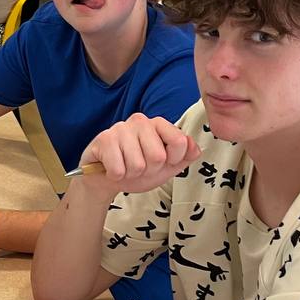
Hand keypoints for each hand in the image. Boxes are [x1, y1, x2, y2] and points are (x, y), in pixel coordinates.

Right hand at [79, 113, 200, 200]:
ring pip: (138, 165)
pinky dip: (116, 176)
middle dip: (149, 170)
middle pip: (158, 156)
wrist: (105, 179)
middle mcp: (141, 121)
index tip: (162, 163)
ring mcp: (121, 128)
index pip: (180, 141)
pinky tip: (112, 169)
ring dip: (131, 174)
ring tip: (125, 168)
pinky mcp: (104, 139)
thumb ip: (184, 157)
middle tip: (139, 168)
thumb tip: (195, 149)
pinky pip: (119, 169)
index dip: (172, 160)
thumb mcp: (166, 166)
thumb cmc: (135, 169)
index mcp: (159, 124)